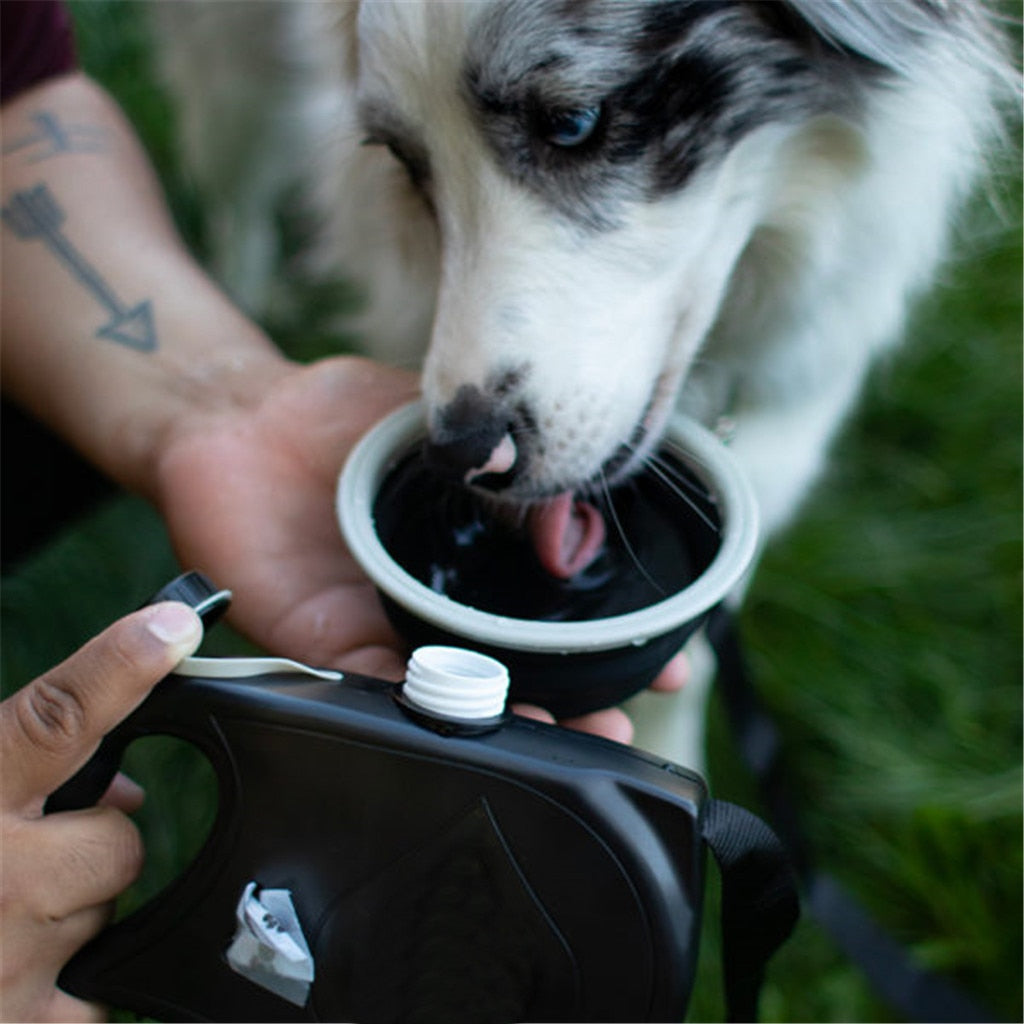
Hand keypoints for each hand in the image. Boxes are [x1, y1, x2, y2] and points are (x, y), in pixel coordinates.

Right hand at [0, 602, 202, 1022]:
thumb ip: (9, 768)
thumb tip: (118, 787)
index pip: (56, 715)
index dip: (121, 665)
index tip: (174, 628)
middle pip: (118, 841)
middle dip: (87, 846)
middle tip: (23, 859)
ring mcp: (8, 963)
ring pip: (105, 914)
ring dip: (68, 915)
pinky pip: (97, 996)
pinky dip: (64, 989)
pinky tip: (8, 978)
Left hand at [153, 353, 685, 742]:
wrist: (238, 418)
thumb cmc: (346, 413)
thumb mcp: (448, 423)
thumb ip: (511, 470)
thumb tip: (578, 528)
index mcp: (476, 553)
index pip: (559, 609)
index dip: (618, 638)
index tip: (674, 656)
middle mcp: (438, 599)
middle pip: (520, 668)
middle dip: (577, 703)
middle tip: (622, 725)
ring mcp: (386, 624)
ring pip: (461, 693)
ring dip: (516, 722)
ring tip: (570, 737)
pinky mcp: (325, 642)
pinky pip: (380, 687)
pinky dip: (428, 709)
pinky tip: (477, 722)